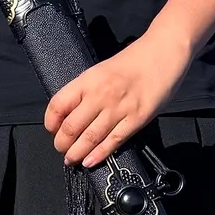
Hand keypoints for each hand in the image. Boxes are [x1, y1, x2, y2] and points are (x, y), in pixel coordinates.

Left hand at [45, 32, 192, 166]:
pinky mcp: (136, 119)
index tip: (52, 130)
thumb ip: (86, 90)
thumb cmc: (134, 61)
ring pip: (90, 138)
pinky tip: (90, 161)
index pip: (58, 105)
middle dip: (62, 144)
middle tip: (62, 149)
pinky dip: (99, 154)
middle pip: (71, 127)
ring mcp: (119, 109)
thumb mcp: (101, 70)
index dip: (51, 122)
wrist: (163, 53)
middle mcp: (100, 95)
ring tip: (71, 160)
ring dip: (77, 153)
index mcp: (88, 80)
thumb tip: (71, 113)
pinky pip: (113, 141)